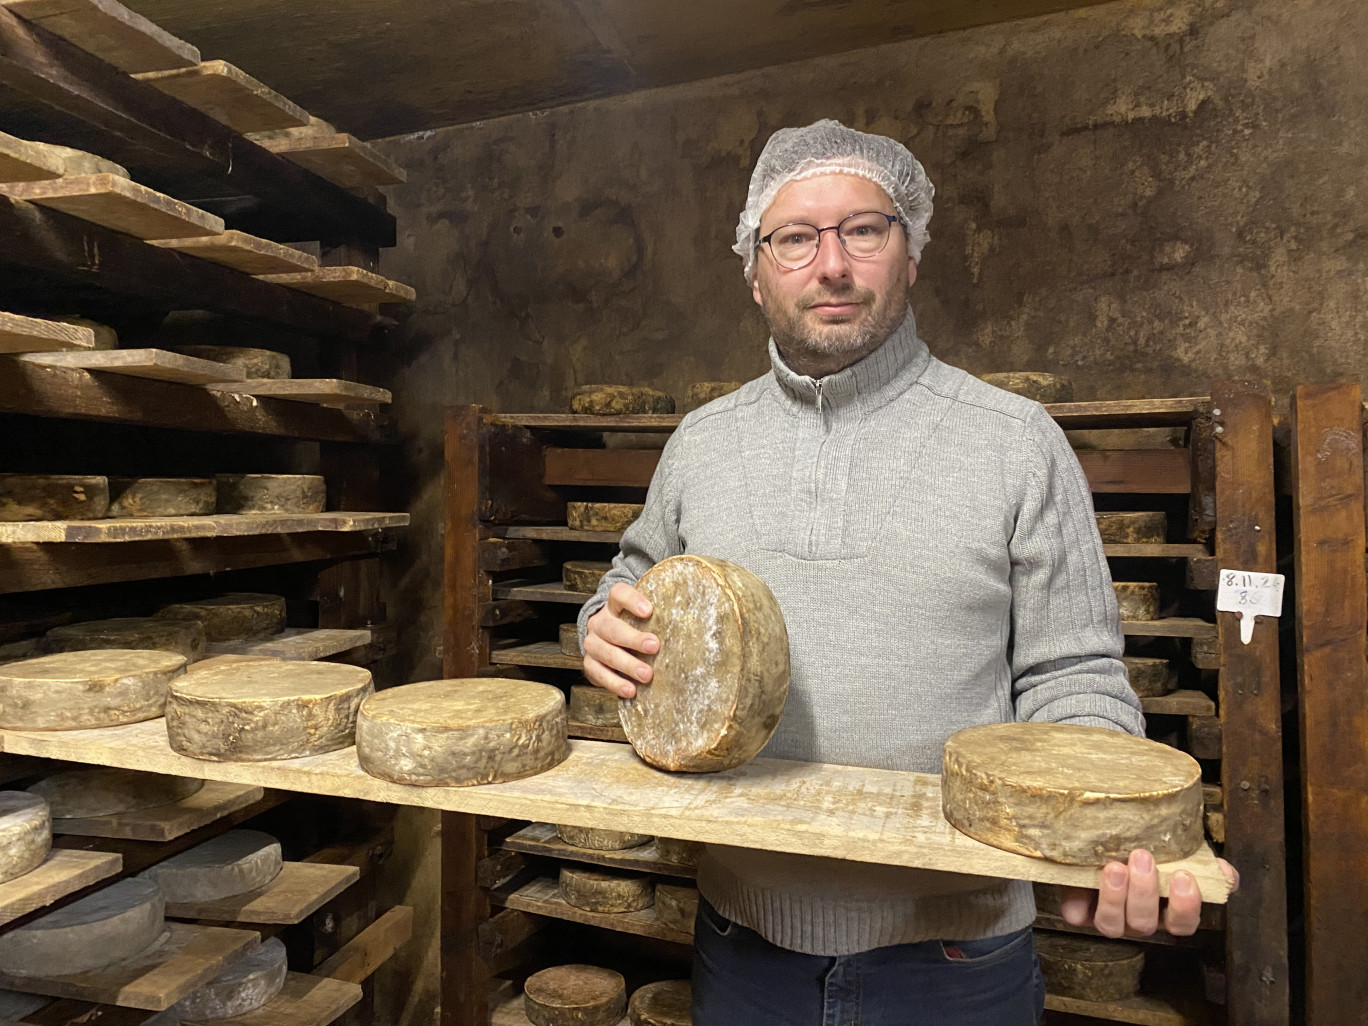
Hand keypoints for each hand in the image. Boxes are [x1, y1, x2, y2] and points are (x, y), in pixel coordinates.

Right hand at [582, 583, 658, 698]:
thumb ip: (662, 614)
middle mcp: (600, 622)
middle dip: (633, 639)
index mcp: (614, 605)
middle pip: (612, 628)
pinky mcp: (590, 664)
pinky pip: (599, 674)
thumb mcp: (644, 617)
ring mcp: (592, 643)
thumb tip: (699, 614)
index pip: (618, 594)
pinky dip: (615, 683)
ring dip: (626, 664)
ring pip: (605, 652)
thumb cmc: (634, 627)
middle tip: (654, 646)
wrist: (607, 641)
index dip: (632, 600)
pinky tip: (631, 690)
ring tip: (646, 675)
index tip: (649, 611)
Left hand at [1058, 850, 1239, 937]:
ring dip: (1115, 897)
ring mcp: (1108, 918)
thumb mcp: (1177, 850)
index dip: (1185, 907)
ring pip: (1112, 925)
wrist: (1101, 837)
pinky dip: (1079, 900)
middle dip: (1145, 892)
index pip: (1182, 924)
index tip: (1184, 876)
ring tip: (1114, 866)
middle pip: (1145, 923)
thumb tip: (1226, 873)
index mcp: (1165, 911)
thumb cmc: (1145, 846)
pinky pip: (1077, 915)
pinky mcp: (1077, 910)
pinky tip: (1085, 879)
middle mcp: (1137, 920)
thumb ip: (1203, 861)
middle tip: (1142, 857)